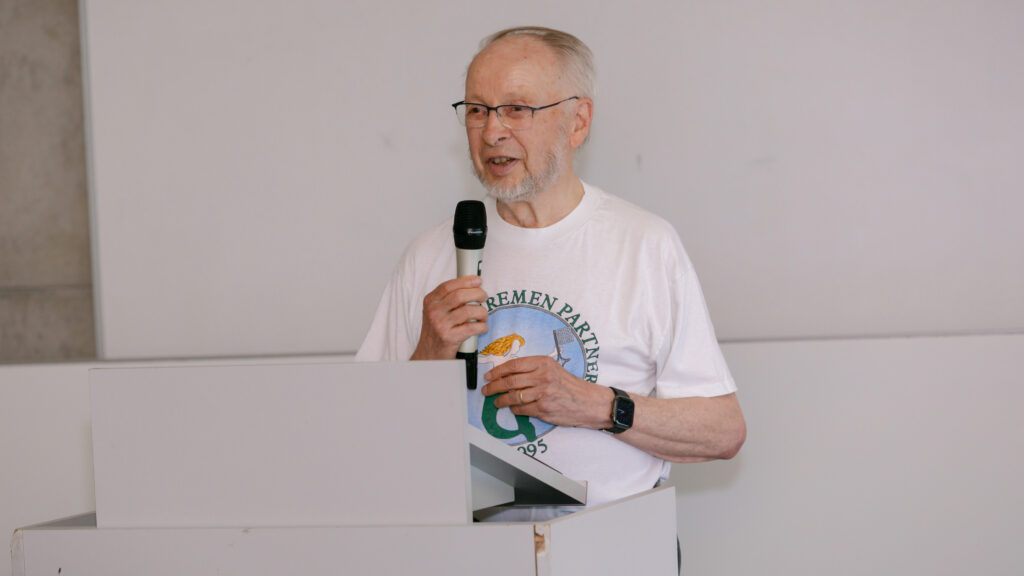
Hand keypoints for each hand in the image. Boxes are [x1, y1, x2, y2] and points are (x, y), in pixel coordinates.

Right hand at [411, 276, 488, 359]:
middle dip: (477, 294)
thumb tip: (472, 285)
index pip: (449, 286)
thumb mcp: (435, 311)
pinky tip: (482, 327)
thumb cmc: (436, 331)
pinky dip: (482, 326)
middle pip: (460, 295)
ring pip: (469, 311)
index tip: (478, 281)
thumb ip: (448, 299)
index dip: (466, 281)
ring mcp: (440, 325)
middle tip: (484, 297)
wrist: (429, 355)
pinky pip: (472, 327)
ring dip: (482, 312)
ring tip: (483, 315)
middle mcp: (434, 312)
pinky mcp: (449, 338)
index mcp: (430, 301)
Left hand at [482, 356, 613, 429]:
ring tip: (496, 401)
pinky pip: (521, 409)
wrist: (588, 402)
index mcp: (543, 363)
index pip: (513, 365)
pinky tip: (512, 408)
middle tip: (486, 390)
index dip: (497, 371)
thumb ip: (533, 369)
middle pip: (510, 381)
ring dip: (501, 400)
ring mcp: (543, 394)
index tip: (488, 375)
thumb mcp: (553, 369)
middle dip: (493, 387)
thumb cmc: (570, 385)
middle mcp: (543, 376)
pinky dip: (514, 409)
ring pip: (513, 397)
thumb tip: (507, 374)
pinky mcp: (544, 409)